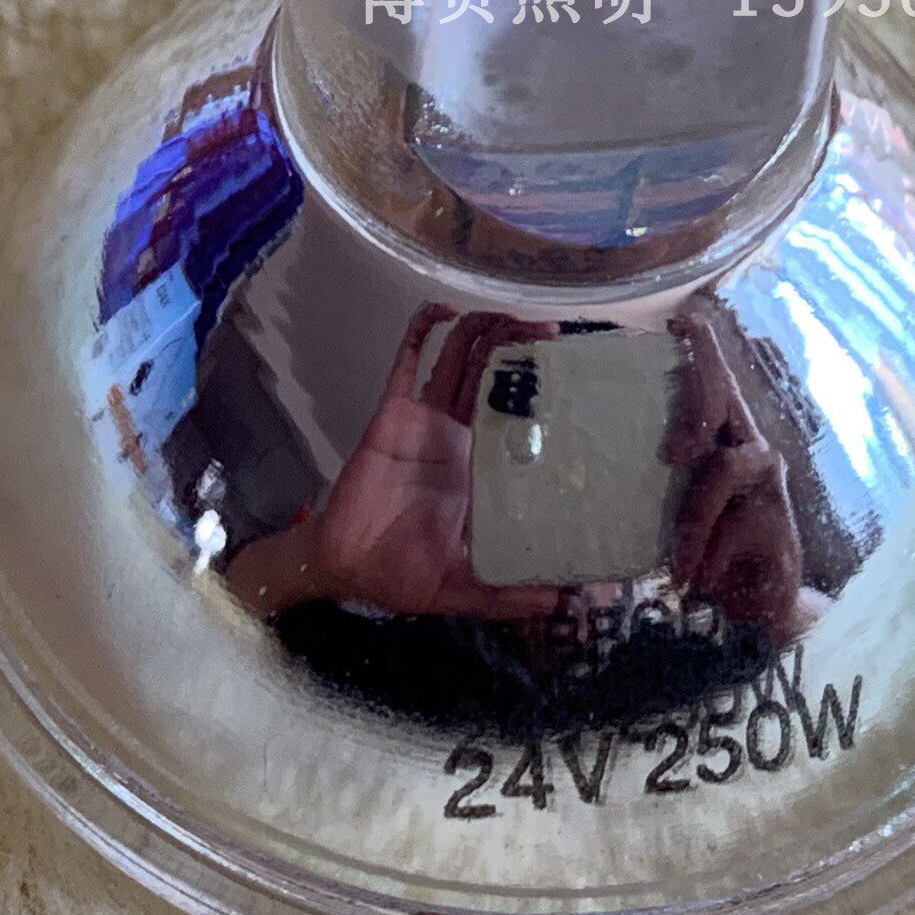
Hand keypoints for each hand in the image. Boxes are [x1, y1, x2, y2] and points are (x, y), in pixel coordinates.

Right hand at [305, 304, 561, 620]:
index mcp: (480, 469)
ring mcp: (424, 421)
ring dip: (481, 332)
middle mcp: (458, 437)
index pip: (518, 419)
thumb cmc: (404, 576)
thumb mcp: (467, 589)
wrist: (346, 569)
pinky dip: (422, 333)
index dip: (541, 393)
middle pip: (493, 378)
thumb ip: (510, 594)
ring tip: (508, 311)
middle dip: (519, 349)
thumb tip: (565, 603)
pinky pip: (406, 365)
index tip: (569, 369)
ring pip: (458, 361)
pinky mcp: (391, 415)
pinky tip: (441, 311)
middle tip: (548, 328)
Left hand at [663, 299, 824, 645]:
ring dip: (695, 519)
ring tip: (676, 563)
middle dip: (698, 403)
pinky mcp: (779, 522)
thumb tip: (570, 467)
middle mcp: (745, 446)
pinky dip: (711, 554)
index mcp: (715, 436)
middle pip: (725, 400)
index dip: (700, 348)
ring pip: (726, 469)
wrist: (758, 607)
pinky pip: (740, 527)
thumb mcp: (667, 512)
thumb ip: (642, 486)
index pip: (708, 381)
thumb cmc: (702, 548)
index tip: (679, 320)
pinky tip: (694, 581)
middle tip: (671, 451)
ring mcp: (767, 482)